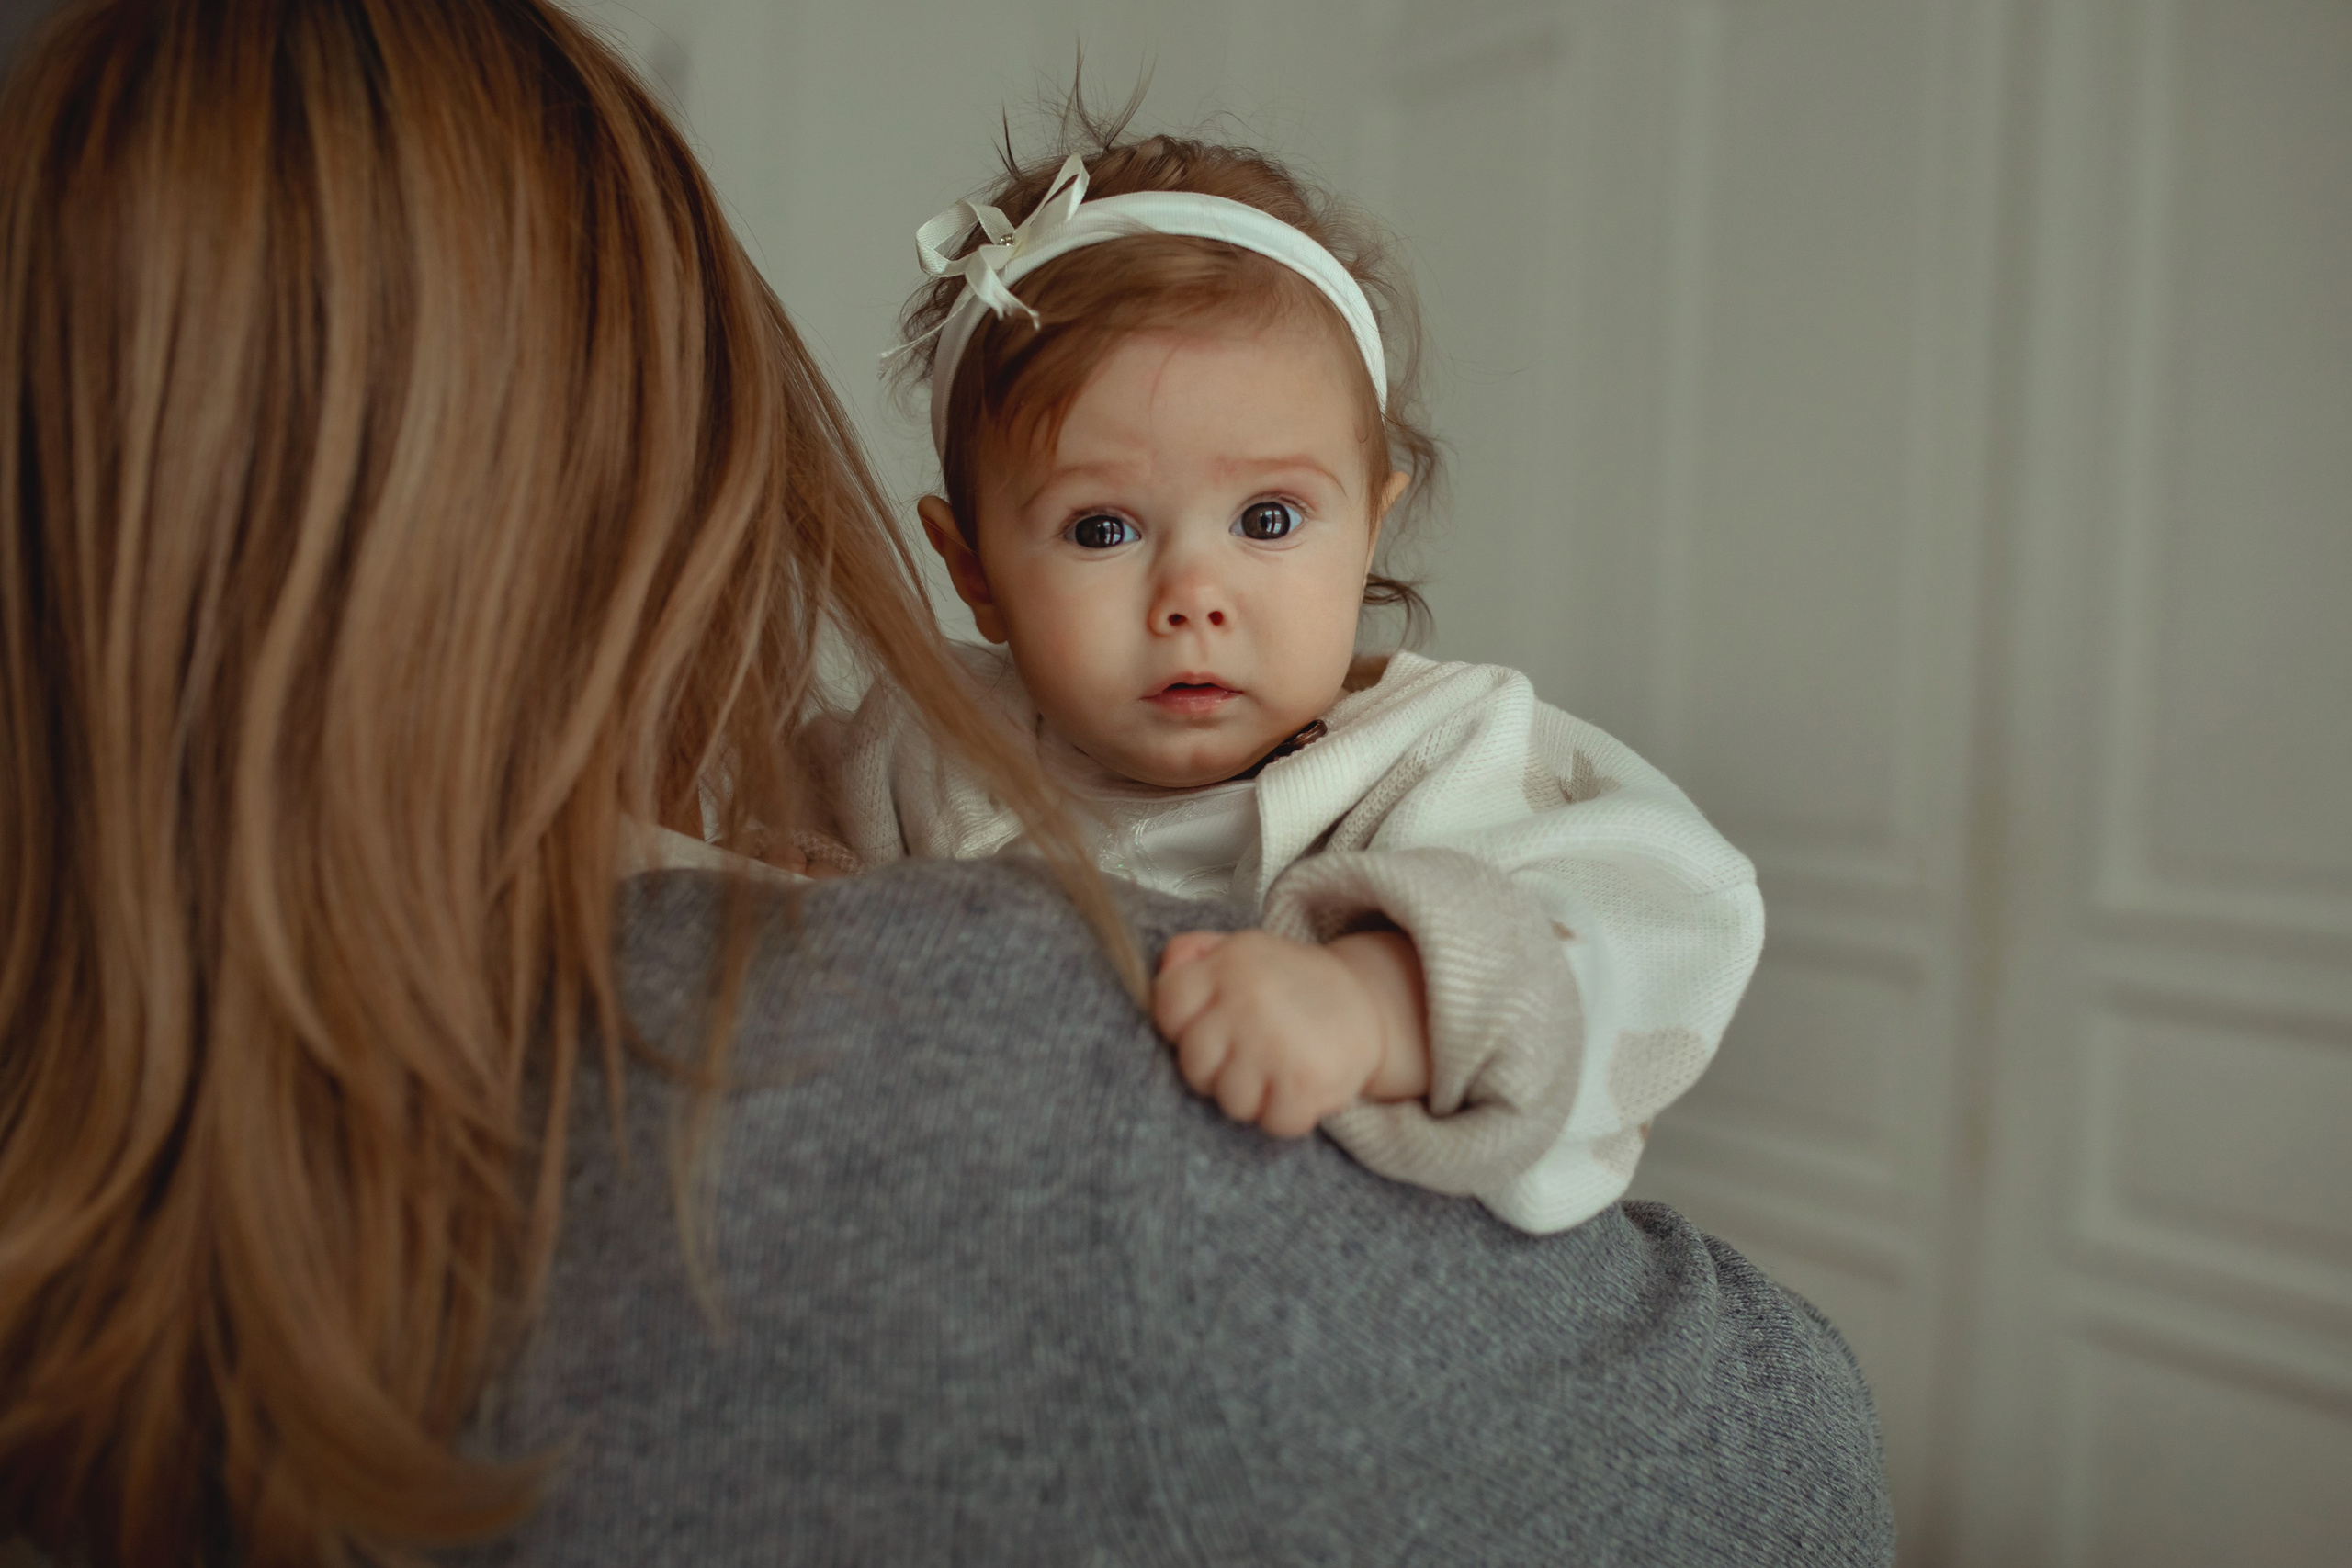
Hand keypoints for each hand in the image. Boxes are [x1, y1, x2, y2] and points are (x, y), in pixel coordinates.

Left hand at [1152, 928, 1430, 1137]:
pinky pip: (1273, 1122)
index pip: (1167, 1006)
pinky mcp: (1307, 1081)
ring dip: (1252, 1096)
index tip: (1209, 1027)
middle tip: (1246, 1056)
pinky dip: (1286, 1115)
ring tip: (1275, 1070)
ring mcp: (1277, 1042)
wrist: (1369, 1000)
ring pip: (1230, 1101)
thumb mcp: (1243, 950)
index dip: (1180, 1027)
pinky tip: (1297, 1088)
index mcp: (1229, 963)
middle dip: (1215, 1070)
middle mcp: (1249, 1000)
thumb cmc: (1290, 983)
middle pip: (1194, 1064)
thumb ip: (1192, 955)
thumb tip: (1162, 971)